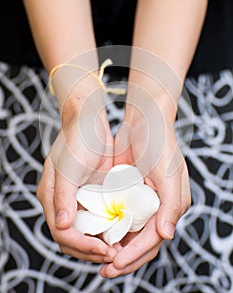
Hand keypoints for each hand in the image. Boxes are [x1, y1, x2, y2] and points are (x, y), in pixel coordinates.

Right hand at [37, 86, 116, 262]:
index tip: (104, 250)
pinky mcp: (94, 193)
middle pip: (74, 238)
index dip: (82, 246)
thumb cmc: (76, 141)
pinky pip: (100, 216)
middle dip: (92, 249)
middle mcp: (64, 202)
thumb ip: (63, 198)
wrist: (90, 122)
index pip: (63, 234)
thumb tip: (63, 226)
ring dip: (102, 241)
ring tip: (121, 248)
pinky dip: (109, 227)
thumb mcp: (67, 169)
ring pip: (88, 230)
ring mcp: (80, 198)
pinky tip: (123, 230)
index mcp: (52, 198)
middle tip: (115, 254)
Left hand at [100, 84, 190, 276]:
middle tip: (104, 271)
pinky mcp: (129, 192)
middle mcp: (158, 206)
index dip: (135, 254)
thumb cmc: (160, 144)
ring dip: (115, 248)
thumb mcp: (169, 173)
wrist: (144, 121)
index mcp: (171, 206)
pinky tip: (96, 235)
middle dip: (124, 259)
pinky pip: (119, 216)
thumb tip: (166, 235)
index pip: (154, 240)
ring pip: (129, 233)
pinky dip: (110, 229)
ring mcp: (143, 200)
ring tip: (97, 259)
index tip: (116, 264)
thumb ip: (170, 205)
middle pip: (142, 242)